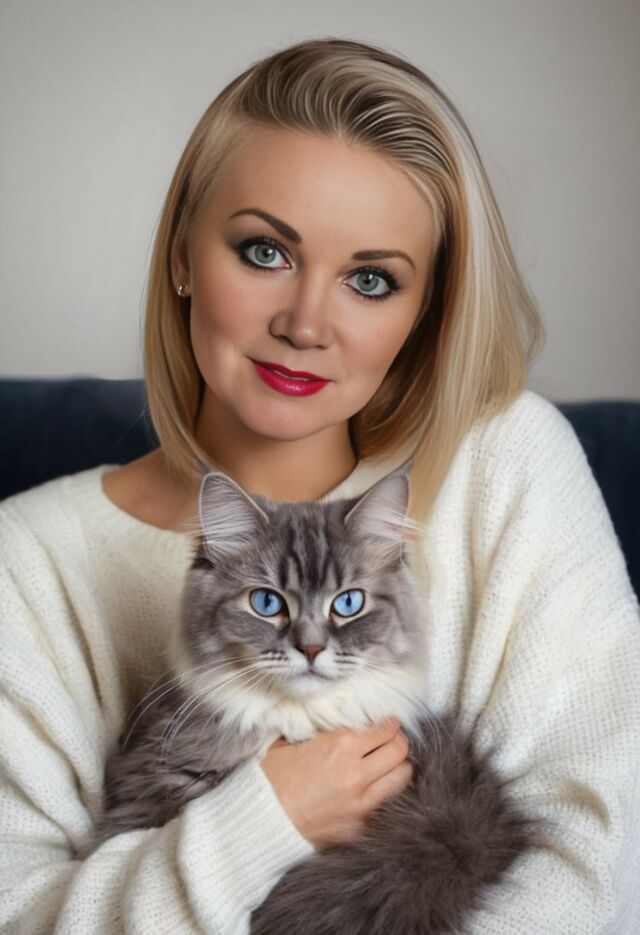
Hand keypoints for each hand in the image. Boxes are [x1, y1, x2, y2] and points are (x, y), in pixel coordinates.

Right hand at [259, 717, 412, 848]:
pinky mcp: (361, 825)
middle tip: (392, 742)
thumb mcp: (291, 743)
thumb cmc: (271, 779)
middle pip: (400, 750)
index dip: (388, 724)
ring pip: (402, 777)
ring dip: (398, 768)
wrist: (263, 821)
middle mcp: (356, 771)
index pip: (384, 729)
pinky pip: (387, 804)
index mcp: (340, 745)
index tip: (387, 724)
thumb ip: (318, 731)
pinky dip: (386, 795)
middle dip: (398, 742)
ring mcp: (362, 801)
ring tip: (390, 766)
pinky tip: (377, 790)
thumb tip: (333, 721)